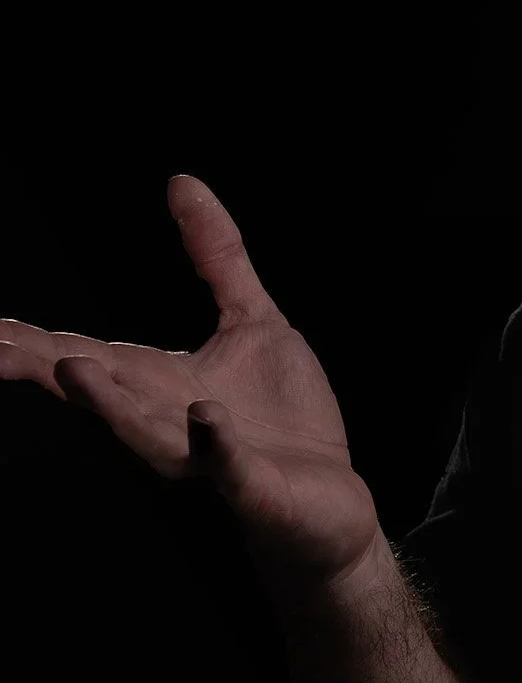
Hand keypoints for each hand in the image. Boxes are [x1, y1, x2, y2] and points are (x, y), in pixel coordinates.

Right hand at [0, 175, 382, 599]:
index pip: (83, 353)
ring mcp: (207, 456)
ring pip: (147, 433)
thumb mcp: (253, 320)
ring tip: (72, 372)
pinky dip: (216, 443)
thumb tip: (181, 181)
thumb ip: (216, 255)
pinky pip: (228, 464)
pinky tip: (205, 416)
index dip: (29, 341)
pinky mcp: (254, 484)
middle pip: (97, 390)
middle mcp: (167, 420)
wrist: (330, 501)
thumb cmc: (282, 419)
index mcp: (159, 382)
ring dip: (109, 404)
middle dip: (43, 367)